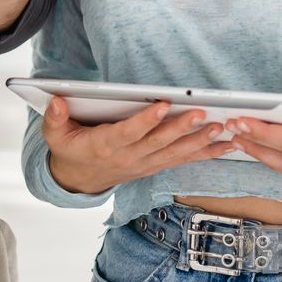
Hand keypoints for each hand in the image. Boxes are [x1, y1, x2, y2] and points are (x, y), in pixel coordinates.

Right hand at [42, 97, 236, 195]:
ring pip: (175, 153)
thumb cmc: (70, 150)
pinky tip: (226, 145)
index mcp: (105, 146)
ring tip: (222, 128)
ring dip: (200, 142)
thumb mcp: (55, 135)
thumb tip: (56, 101)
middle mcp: (129, 157)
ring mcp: (144, 164)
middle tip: (203, 114)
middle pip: (159, 143)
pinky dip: (205, 153)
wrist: (78, 180)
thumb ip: (55, 119)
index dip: (146, 120)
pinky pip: (182, 160)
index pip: (129, 133)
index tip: (164, 104)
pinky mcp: (154, 166)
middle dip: (182, 128)